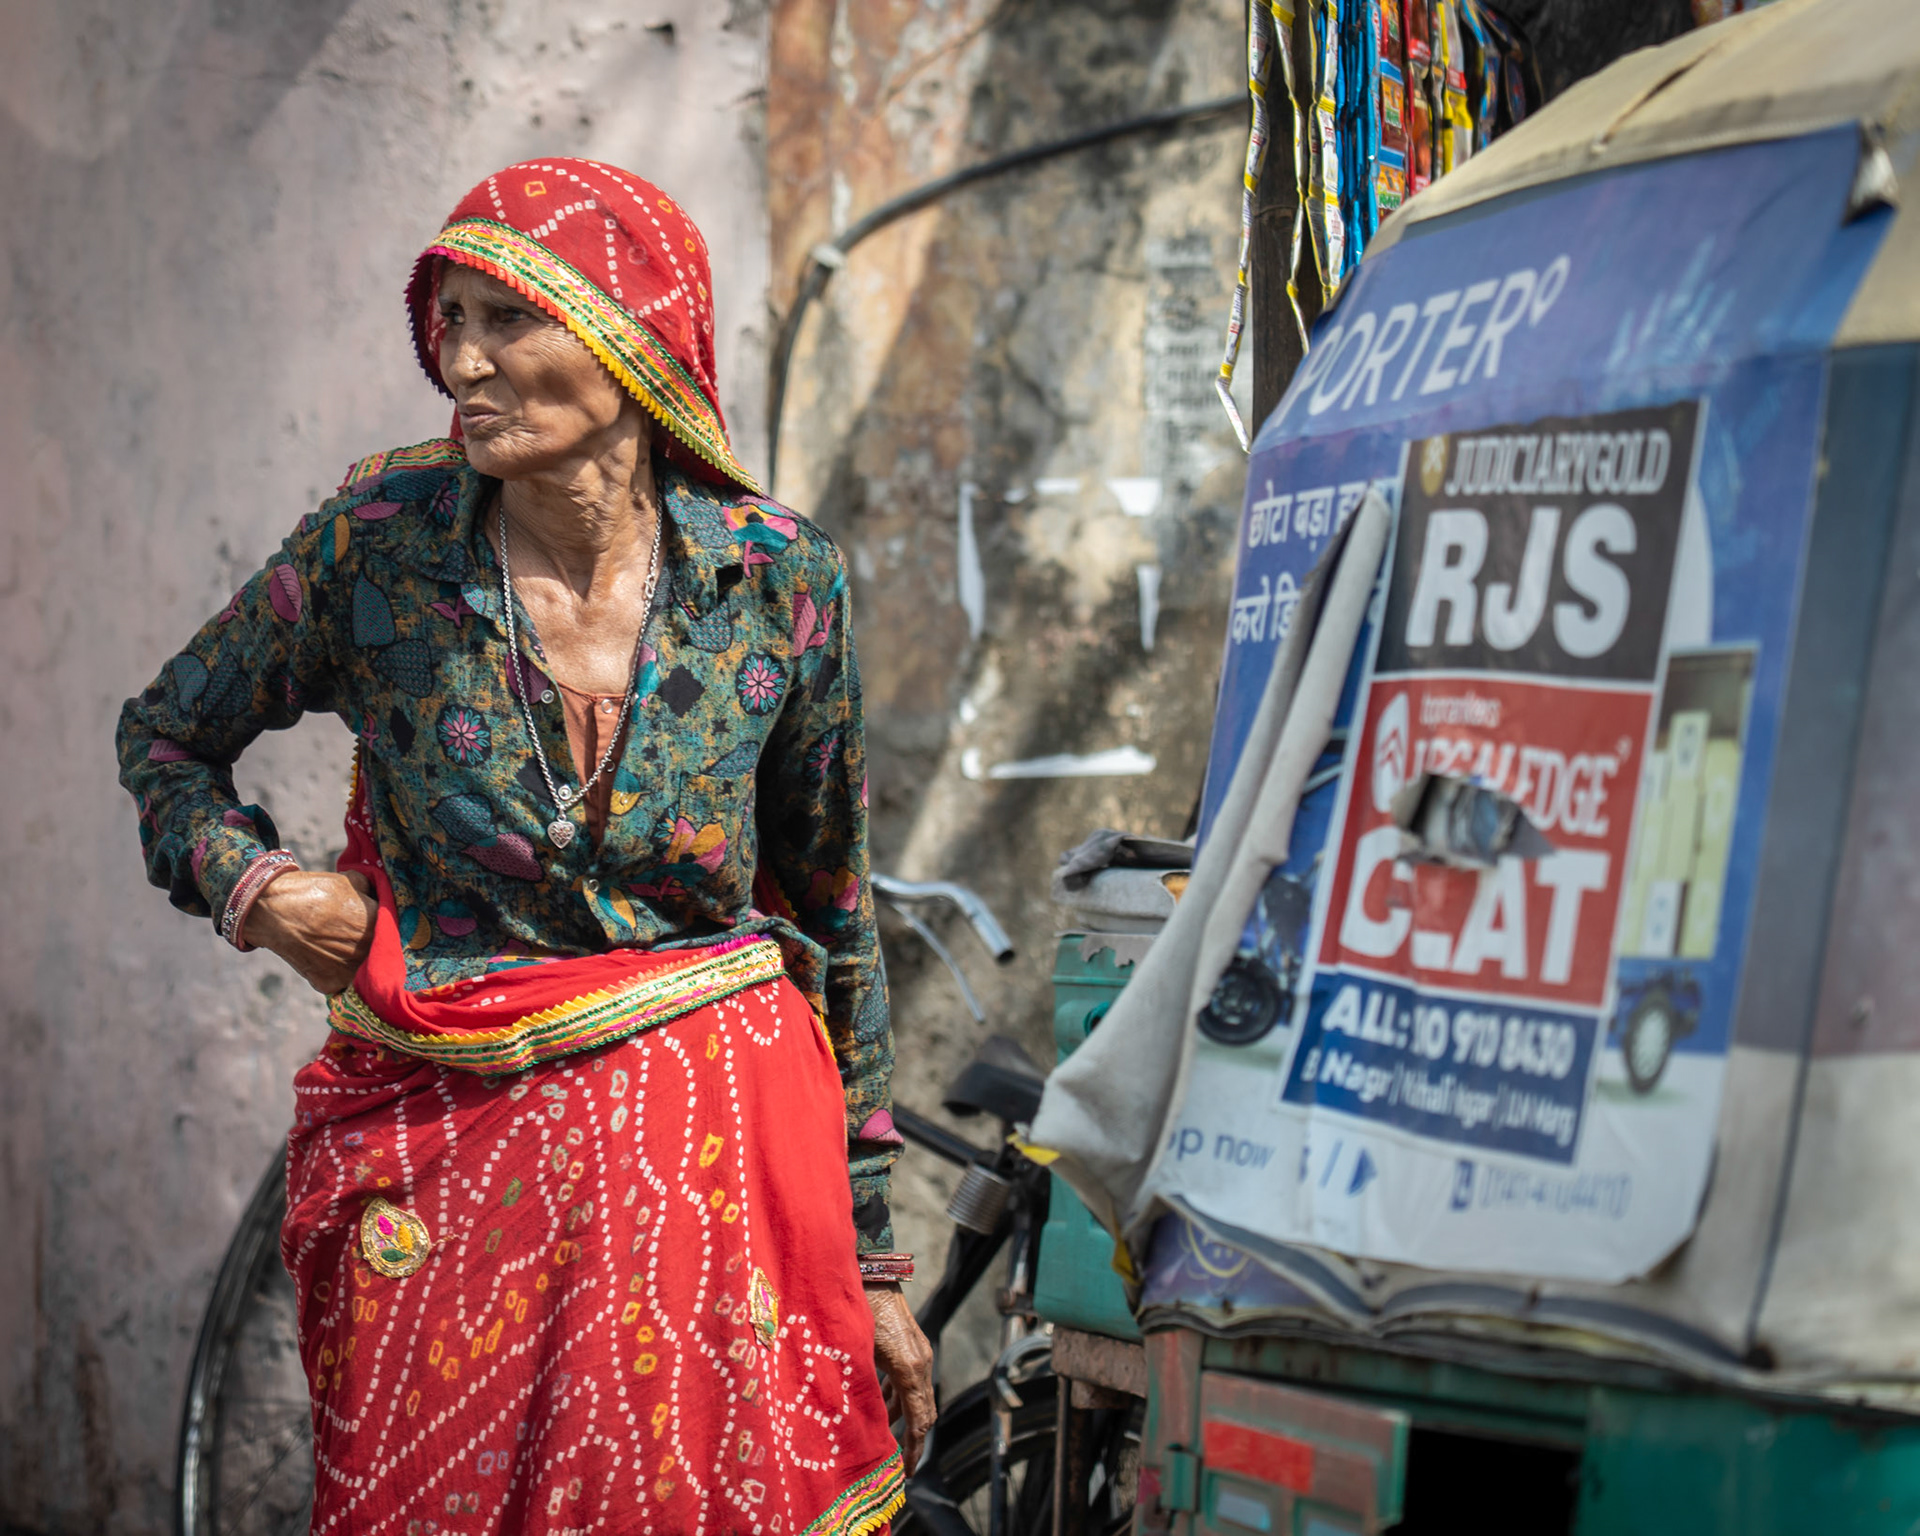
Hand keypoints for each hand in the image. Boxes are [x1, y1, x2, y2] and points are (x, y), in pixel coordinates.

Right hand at [245, 870, 377, 994]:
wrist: (274, 910)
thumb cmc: (315, 891)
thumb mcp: (352, 880)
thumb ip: (372, 890)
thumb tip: (379, 895)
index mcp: (379, 926)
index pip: (395, 932)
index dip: (387, 929)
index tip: (379, 927)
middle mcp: (368, 953)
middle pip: (380, 954)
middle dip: (374, 947)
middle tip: (358, 938)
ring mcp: (349, 971)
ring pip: (363, 972)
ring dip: (357, 963)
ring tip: (340, 948)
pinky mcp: (330, 984)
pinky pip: (341, 981)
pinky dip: (335, 972)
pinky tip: (325, 958)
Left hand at [865, 1281, 935, 1473]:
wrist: (871, 1270)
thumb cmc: (857, 1309)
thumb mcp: (855, 1352)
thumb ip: (861, 1386)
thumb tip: (855, 1423)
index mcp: (910, 1367)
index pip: (919, 1421)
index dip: (913, 1451)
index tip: (905, 1473)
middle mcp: (922, 1361)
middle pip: (925, 1412)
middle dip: (913, 1441)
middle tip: (898, 1464)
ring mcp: (920, 1351)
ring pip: (918, 1396)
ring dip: (904, 1418)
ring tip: (884, 1437)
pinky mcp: (913, 1344)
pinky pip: (911, 1380)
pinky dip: (900, 1397)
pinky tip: (879, 1401)